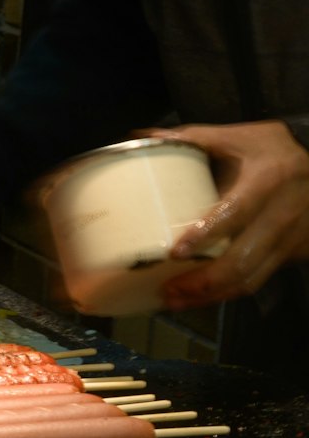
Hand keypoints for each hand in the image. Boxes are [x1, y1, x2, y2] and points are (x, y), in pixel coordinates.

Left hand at [145, 121, 308, 306]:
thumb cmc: (274, 151)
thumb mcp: (241, 137)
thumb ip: (195, 138)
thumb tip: (145, 138)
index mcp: (268, 179)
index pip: (236, 213)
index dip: (206, 235)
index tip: (176, 251)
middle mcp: (282, 214)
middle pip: (242, 260)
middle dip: (202, 282)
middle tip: (168, 288)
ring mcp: (290, 239)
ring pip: (250, 279)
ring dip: (210, 295)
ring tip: (176, 300)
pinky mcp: (292, 254)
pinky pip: (258, 281)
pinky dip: (228, 294)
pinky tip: (202, 297)